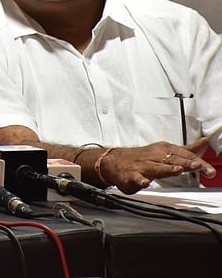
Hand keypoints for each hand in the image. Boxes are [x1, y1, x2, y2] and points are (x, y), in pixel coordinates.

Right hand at [100, 138, 215, 193]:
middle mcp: (154, 157)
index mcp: (164, 151)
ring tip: (177, 170)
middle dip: (186, 163)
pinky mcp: (130, 176)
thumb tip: (205, 141)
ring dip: (167, 169)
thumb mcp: (165, 151)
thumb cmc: (142, 158)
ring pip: (156, 168)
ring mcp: (142, 166)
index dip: (198, 163)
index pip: (185, 156)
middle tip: (198, 166)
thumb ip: (187, 150)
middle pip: (173, 160)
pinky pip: (135, 178)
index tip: (210, 170)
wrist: (114, 161)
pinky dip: (139, 181)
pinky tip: (144, 183)